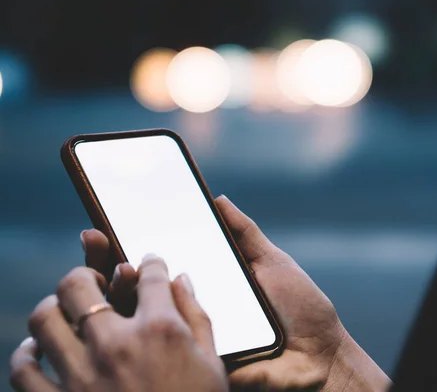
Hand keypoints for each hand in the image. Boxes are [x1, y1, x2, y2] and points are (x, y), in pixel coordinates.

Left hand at [9, 257, 227, 391]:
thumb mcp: (212, 366)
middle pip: (78, 284)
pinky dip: (27, 355)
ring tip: (61, 312)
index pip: (149, 275)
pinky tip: (39, 351)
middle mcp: (116, 344)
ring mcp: (80, 375)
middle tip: (90, 282)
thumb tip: (183, 280)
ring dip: (51, 308)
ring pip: (43, 319)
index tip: (148, 263)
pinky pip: (23, 369)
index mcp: (160, 331)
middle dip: (83, 274)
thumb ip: (197, 317)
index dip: (150, 262)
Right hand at [83, 196, 390, 390]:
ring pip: (146, 314)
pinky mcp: (197, 357)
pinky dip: (143, 322)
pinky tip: (128, 300)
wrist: (321, 359)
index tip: (113, 220)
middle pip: (147, 286)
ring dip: (120, 289)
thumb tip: (219, 198)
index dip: (140, 242)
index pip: (167, 261)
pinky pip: (166, 341)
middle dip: (116, 261)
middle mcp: (195, 308)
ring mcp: (193, 335)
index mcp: (211, 283)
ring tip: (107, 261)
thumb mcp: (274, 263)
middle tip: (95, 236)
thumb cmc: (302, 311)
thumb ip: (245, 234)